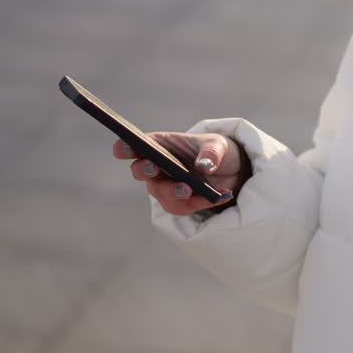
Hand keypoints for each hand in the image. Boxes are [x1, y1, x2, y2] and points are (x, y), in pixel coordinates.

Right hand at [113, 132, 250, 215]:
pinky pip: (183, 207)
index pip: (133, 146)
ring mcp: (164, 187)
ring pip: (161, 194)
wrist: (228, 171)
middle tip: (154, 167)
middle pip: (141, 172)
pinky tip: (222, 195)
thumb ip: (211, 153)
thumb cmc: (213, 151)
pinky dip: (202, 202)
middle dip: (145, 170)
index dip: (125, 147)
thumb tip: (204, 167)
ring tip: (190, 189)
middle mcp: (155, 167)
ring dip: (174, 192)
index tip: (125, 146)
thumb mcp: (217, 145)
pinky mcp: (177, 203)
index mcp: (158, 146)